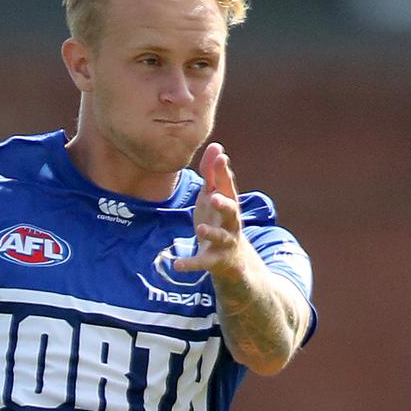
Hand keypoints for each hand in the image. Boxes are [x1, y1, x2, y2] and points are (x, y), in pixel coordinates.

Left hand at [173, 142, 247, 281]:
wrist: (234, 261)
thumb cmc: (219, 221)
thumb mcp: (214, 197)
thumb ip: (212, 174)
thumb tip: (216, 146)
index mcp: (228, 204)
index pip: (227, 187)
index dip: (223, 172)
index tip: (220, 156)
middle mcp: (231, 222)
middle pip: (231, 211)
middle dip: (224, 204)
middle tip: (214, 197)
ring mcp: (225, 242)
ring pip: (220, 238)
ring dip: (211, 233)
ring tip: (199, 230)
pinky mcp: (216, 261)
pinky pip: (203, 262)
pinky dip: (190, 264)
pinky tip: (176, 264)